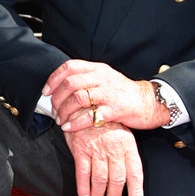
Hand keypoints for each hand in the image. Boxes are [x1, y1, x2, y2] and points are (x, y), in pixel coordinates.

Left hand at [44, 60, 168, 132]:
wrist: (148, 102)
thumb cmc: (123, 93)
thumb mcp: (105, 79)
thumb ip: (86, 79)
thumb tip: (62, 87)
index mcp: (98, 69)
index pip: (70, 67)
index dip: (54, 79)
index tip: (46, 92)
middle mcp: (102, 78)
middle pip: (71, 83)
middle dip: (57, 98)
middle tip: (53, 110)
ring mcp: (108, 93)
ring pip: (78, 98)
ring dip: (64, 111)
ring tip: (60, 120)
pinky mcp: (114, 109)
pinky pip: (90, 116)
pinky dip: (76, 123)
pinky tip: (69, 127)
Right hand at [67, 122, 144, 195]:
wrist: (86, 102)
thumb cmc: (107, 122)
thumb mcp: (123, 133)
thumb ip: (126, 154)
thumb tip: (130, 179)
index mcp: (128, 145)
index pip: (135, 173)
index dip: (136, 193)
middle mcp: (114, 149)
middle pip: (117, 180)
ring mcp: (97, 149)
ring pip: (100, 179)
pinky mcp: (81, 148)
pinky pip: (83, 172)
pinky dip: (83, 188)